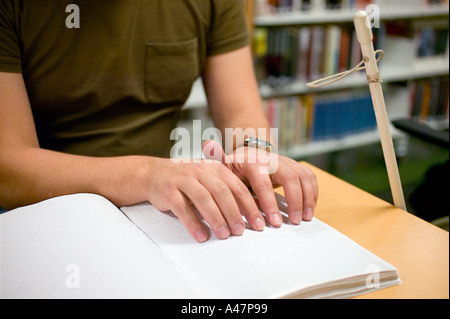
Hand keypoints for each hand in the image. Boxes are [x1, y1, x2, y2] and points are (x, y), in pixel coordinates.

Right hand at [145, 157, 265, 242]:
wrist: (153, 173)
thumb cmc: (187, 179)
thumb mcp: (209, 176)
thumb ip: (227, 188)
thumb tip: (251, 212)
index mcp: (215, 168)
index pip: (237, 187)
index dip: (249, 206)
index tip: (258, 222)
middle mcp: (201, 171)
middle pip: (222, 193)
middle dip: (234, 214)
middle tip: (241, 231)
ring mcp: (183, 180)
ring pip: (204, 200)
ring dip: (216, 219)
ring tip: (224, 235)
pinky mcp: (168, 191)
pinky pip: (182, 209)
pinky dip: (193, 224)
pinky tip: (201, 236)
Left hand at [202, 140, 318, 226]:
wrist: (248, 155)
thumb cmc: (235, 167)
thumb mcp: (224, 165)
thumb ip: (217, 159)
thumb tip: (208, 143)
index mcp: (253, 161)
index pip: (264, 183)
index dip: (270, 203)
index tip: (274, 222)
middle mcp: (272, 159)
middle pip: (290, 178)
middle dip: (294, 201)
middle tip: (294, 222)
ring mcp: (286, 161)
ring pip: (303, 176)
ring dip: (307, 198)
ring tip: (304, 218)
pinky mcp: (295, 167)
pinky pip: (309, 177)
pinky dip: (313, 193)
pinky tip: (309, 209)